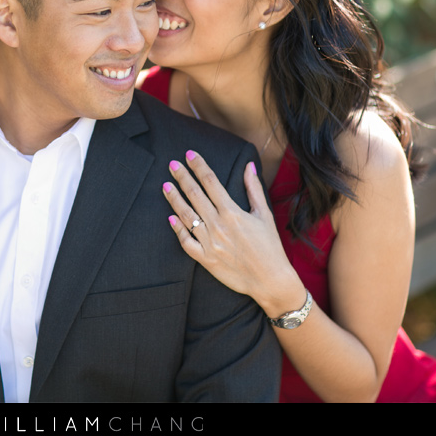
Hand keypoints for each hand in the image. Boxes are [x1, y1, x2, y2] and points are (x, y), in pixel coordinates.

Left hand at [162, 151, 304, 316]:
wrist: (270, 280)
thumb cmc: (270, 246)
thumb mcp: (264, 214)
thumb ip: (253, 189)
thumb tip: (248, 165)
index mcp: (233, 213)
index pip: (211, 182)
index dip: (199, 166)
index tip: (189, 155)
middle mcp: (218, 225)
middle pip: (195, 195)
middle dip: (182, 177)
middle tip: (172, 164)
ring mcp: (209, 243)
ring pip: (187, 216)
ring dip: (174, 199)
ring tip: (165, 186)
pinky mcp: (205, 259)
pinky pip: (186, 241)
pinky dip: (177, 229)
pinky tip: (171, 217)